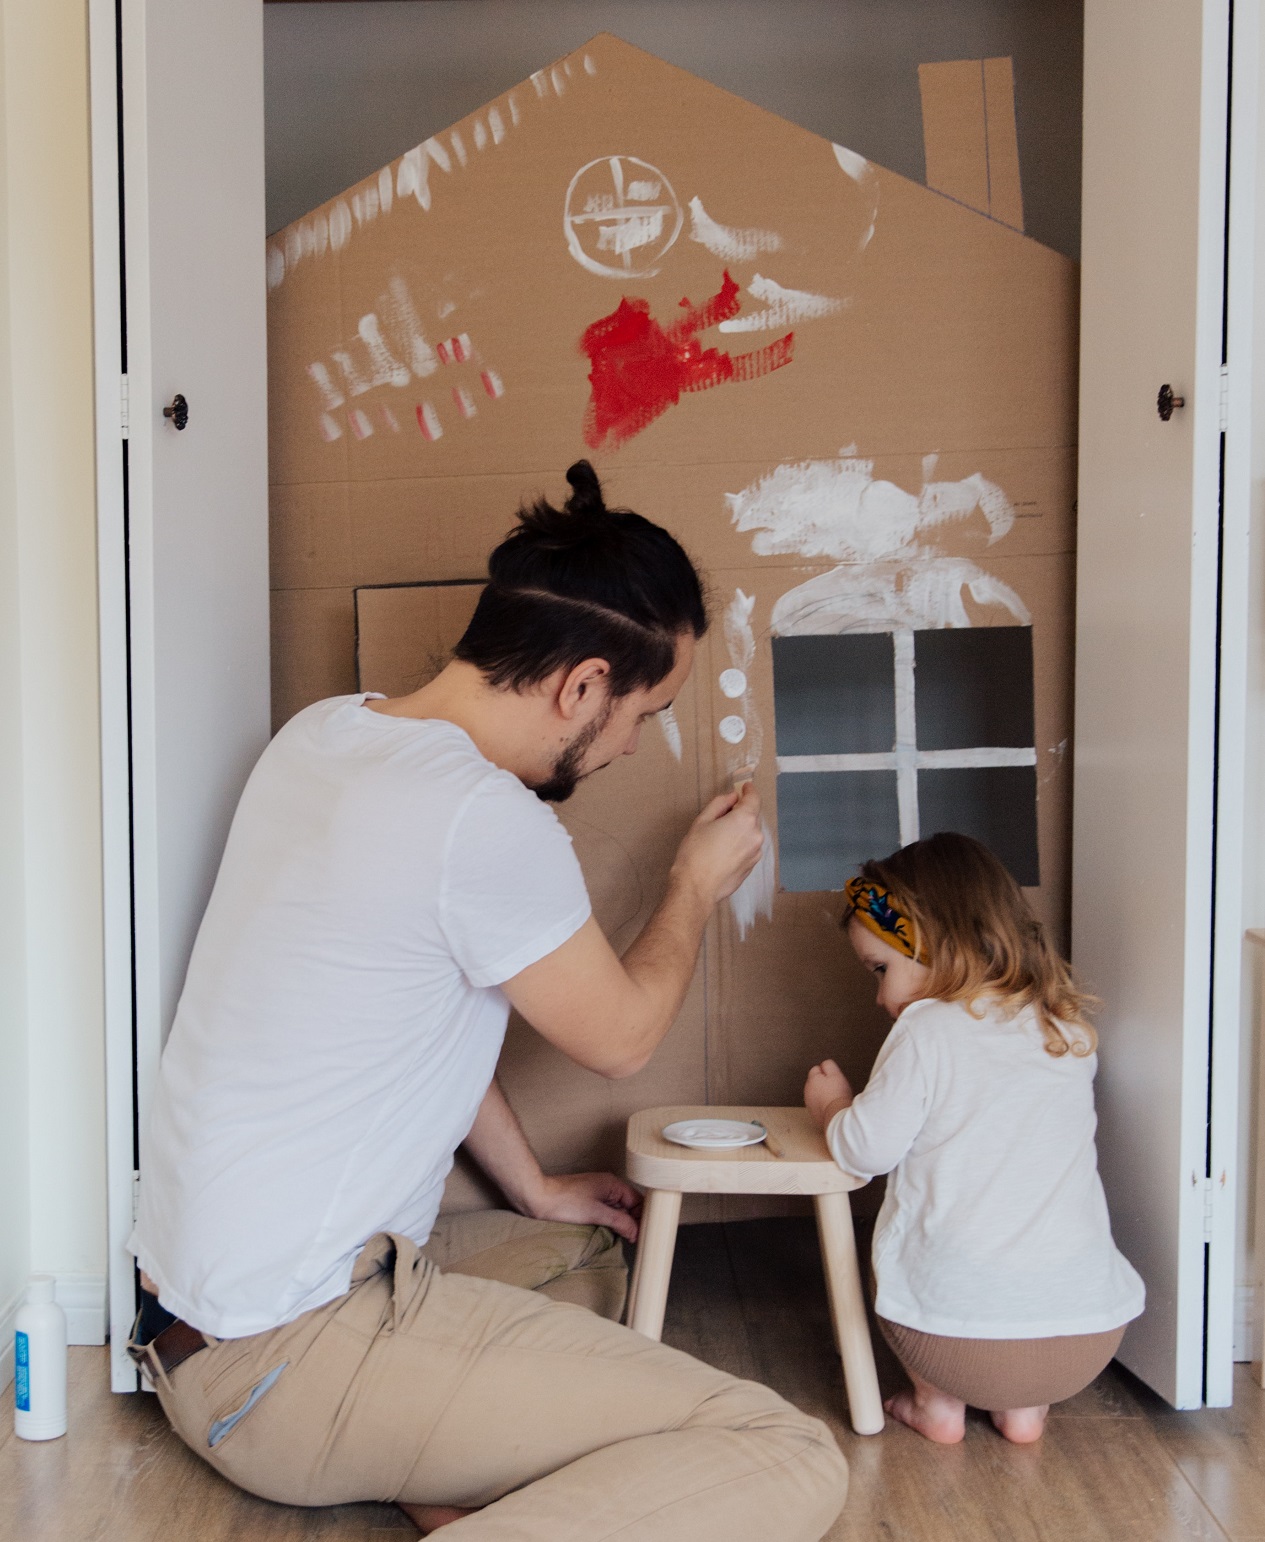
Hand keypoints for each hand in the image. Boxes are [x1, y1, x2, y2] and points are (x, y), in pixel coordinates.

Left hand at [524, 1171, 642, 1242]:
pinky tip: (611, 1232)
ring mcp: (597, 1192)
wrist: (538, 1198)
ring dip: (622, 1222)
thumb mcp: (596, 1213)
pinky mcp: (588, 1200)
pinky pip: (607, 1211)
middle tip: (636, 1240)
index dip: (642, 1218)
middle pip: (629, 1204)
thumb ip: (620, 1221)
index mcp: (612, 1184)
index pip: (637, 1200)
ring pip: (618, 1209)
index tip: (644, 1235)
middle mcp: (607, 1186)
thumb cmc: (564, 1201)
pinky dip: (611, 1221)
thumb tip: (636, 1231)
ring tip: (627, 1239)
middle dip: (634, 1221)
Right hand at [671, 781, 764, 906]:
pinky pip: (749, 848)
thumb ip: (720, 804)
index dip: (749, 790)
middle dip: (742, 812)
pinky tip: (724, 850)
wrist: (696, 887)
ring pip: (751, 833)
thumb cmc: (695, 853)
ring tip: (720, 837)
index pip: (753, 798)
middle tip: (723, 815)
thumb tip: (732, 797)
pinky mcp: (752, 866)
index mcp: (744, 820)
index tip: (745, 787)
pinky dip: (741, 844)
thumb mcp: (702, 821)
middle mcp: (755, 835)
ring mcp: (755, 852)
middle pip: (753, 816)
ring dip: (741, 829)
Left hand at [804, 1058, 852, 1129]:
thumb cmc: (837, 1095)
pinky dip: (823, 1105)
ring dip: (823, 1095)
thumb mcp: (835, 1073)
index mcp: (811, 1080)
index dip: (826, 1072)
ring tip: (834, 1098)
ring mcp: (809, 1103)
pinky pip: (818, 1106)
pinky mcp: (813, 1114)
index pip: (816, 1069)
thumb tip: (825, 1064)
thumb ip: (828, 1065)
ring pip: (816, 1094)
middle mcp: (807, 1091)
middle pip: (815, 1083)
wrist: (837, 1116)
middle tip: (835, 1088)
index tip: (834, 1078)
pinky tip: (832, 1107)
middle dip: (823, 1083)